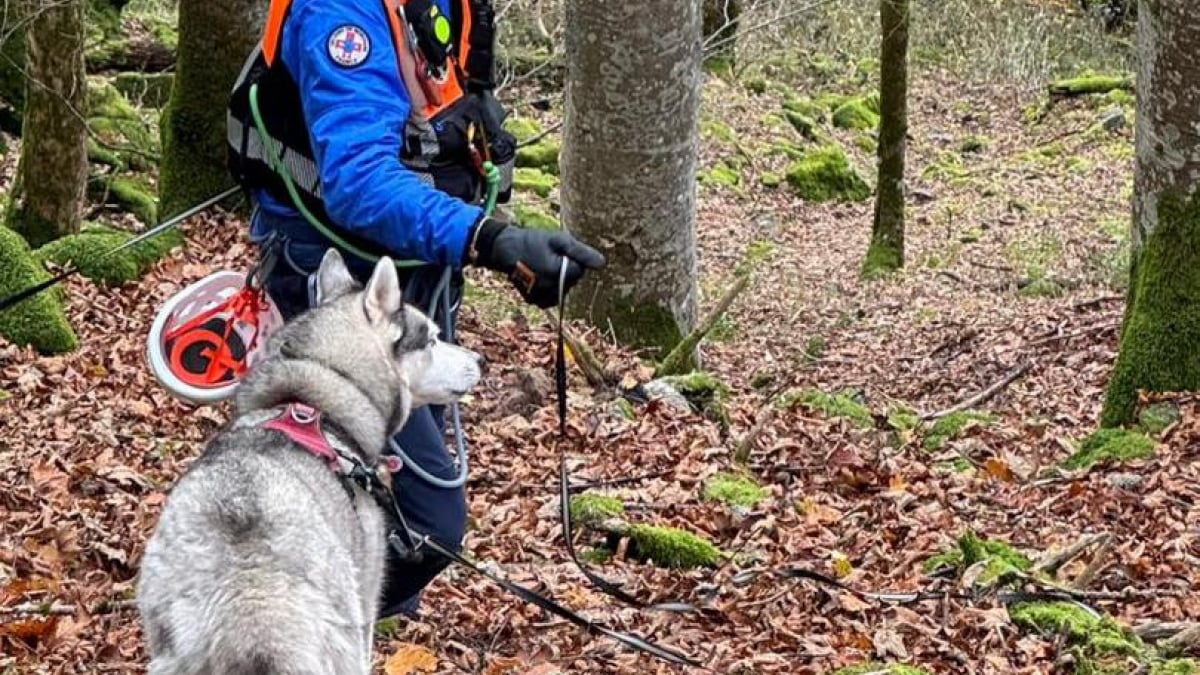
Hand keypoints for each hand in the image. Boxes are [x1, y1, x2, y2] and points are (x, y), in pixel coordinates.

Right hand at [468, 219, 604, 307]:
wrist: (505, 250)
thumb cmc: (533, 241)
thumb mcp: (559, 240)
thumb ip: (581, 252)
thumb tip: (602, 264)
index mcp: (559, 273)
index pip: (580, 270)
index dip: (570, 258)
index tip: (557, 251)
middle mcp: (551, 289)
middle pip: (572, 282)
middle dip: (565, 270)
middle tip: (547, 256)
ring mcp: (542, 297)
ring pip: (563, 290)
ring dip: (558, 279)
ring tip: (541, 265)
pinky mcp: (535, 301)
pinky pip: (552, 296)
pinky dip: (550, 287)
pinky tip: (539, 276)